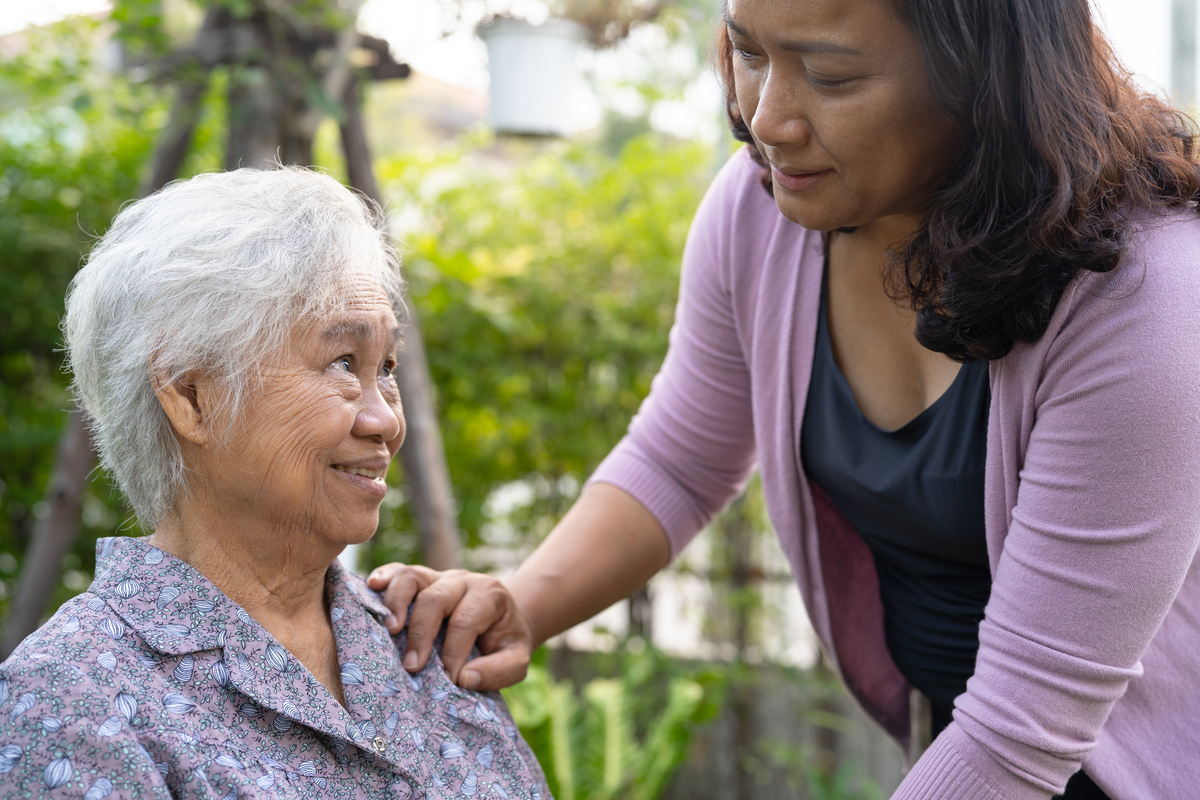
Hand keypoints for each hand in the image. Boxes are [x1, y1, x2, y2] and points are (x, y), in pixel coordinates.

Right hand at [367, 563, 533, 691]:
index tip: (447, 679)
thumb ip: (499, 671)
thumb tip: (463, 679)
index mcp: (490, 595)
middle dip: (421, 633)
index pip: (466, 621)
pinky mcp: (420, 579)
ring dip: (396, 602)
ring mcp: (438, 576)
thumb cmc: (505, 641)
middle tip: (411, 666)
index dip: (454, 651)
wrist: (503, 618)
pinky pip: (398, 571)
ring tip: (389, 630)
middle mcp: (462, 580)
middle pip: (436, 598)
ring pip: (412, 577)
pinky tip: (372, 589)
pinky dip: (384, 577)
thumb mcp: (517, 659)